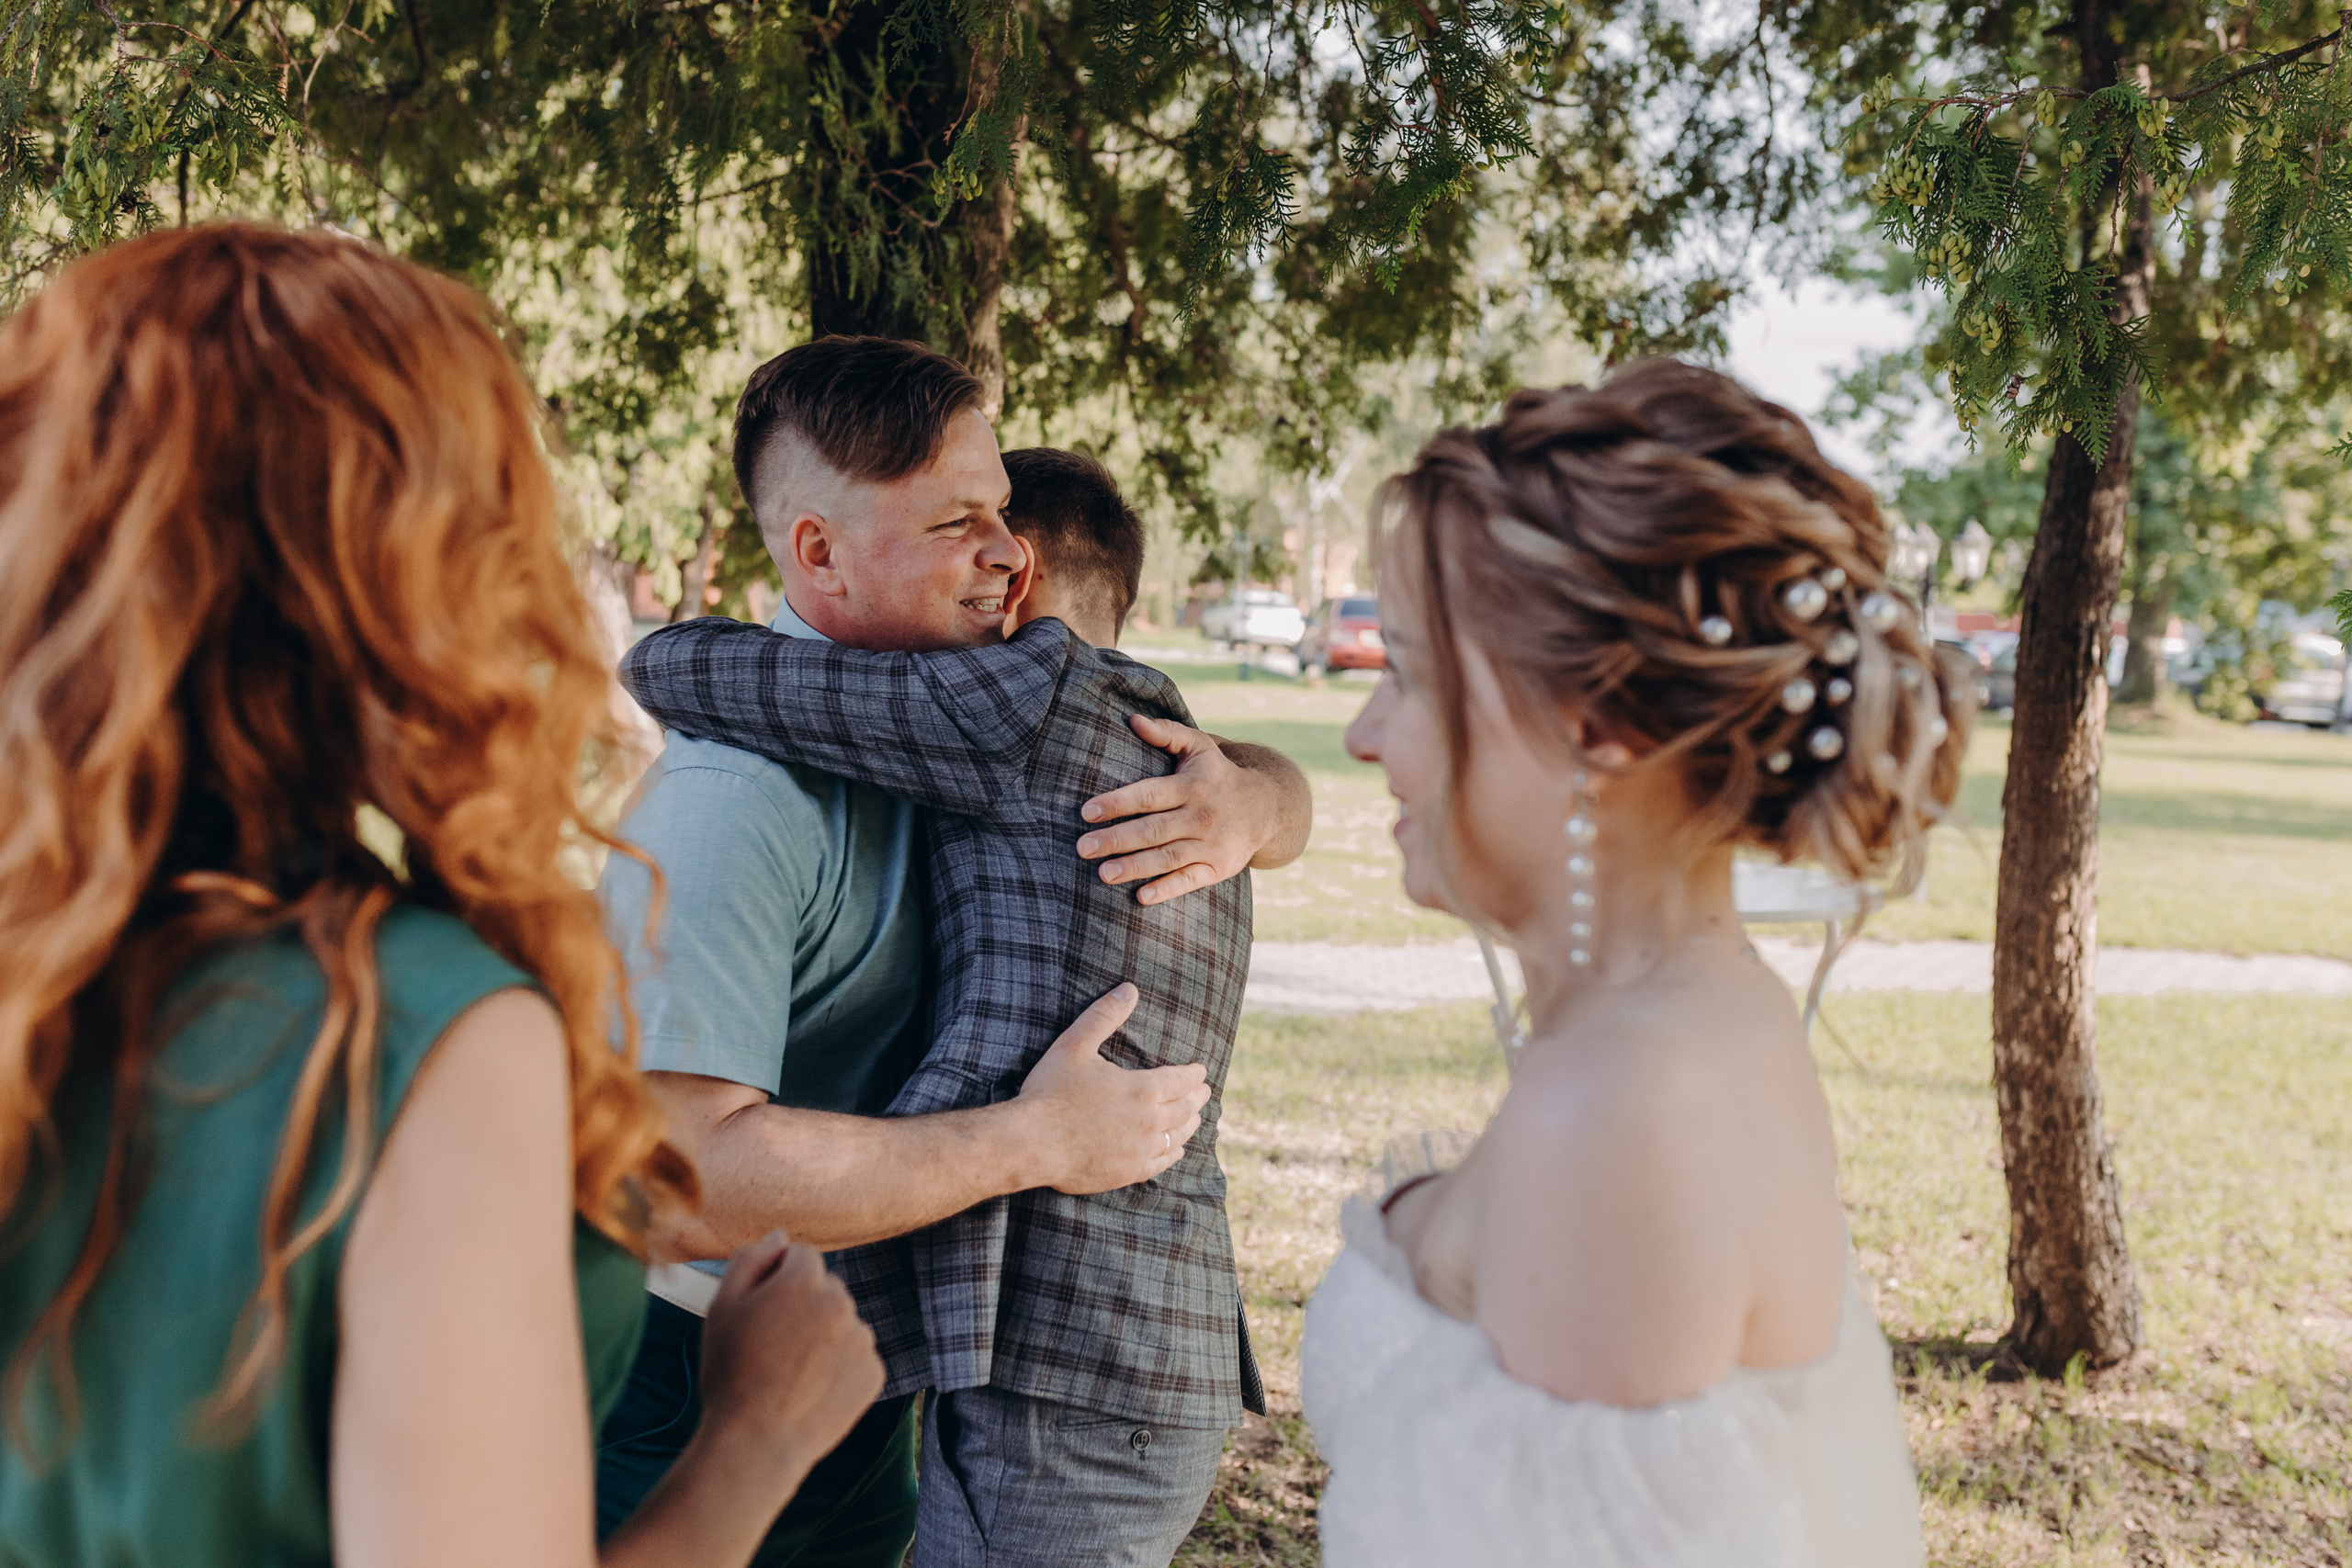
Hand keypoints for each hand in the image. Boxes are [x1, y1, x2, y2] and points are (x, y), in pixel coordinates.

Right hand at [695, 1230, 883, 1474]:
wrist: (756, 1443)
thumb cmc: (731, 1374)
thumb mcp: (722, 1307)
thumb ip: (750, 1260)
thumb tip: (780, 1237)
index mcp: (804, 1281)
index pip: (801, 1255)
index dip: (778, 1279)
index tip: (762, 1310)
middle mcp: (841, 1303)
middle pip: (825, 1287)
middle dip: (804, 1305)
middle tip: (773, 1346)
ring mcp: (862, 1339)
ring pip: (842, 1322)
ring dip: (823, 1336)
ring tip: (790, 1372)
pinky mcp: (874, 1373)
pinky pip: (856, 1355)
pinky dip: (839, 1367)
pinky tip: (811, 1389)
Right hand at [1015, 983, 1209, 1193]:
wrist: (1030, 1143)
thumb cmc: (1050, 1092)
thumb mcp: (1075, 1045)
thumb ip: (1104, 1015)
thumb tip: (1129, 989)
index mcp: (1142, 1089)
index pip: (1180, 1080)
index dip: (1193, 1075)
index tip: (1202, 1072)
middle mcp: (1149, 1121)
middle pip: (1184, 1108)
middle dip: (1197, 1098)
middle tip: (1205, 1092)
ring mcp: (1140, 1150)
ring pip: (1177, 1136)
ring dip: (1190, 1124)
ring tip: (1196, 1118)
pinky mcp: (1128, 1173)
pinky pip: (1161, 1163)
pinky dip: (1173, 1153)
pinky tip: (1176, 1149)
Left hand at [1076, 715, 1280, 904]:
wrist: (1267, 807)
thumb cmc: (1218, 774)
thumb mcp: (1199, 746)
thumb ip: (1166, 732)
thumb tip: (1133, 720)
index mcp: (1192, 786)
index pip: (1150, 795)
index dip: (1118, 803)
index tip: (1087, 812)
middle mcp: (1202, 816)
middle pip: (1154, 830)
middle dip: (1117, 839)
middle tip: (1083, 847)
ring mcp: (1211, 844)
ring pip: (1168, 857)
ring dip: (1135, 867)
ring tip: (1103, 874)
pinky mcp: (1218, 868)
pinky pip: (1190, 880)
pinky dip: (1167, 889)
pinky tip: (1141, 897)